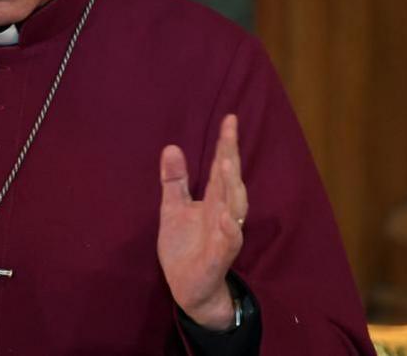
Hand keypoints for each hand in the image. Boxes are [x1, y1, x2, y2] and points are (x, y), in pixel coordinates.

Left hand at [157, 114, 247, 329]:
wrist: (187, 288)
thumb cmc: (185, 247)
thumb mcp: (172, 208)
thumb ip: (174, 180)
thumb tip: (171, 146)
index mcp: (212, 200)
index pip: (220, 167)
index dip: (226, 144)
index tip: (230, 118)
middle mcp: (223, 214)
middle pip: (231, 181)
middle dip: (231, 157)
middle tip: (230, 132)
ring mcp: (223, 236)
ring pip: (235, 208)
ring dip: (232, 187)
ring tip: (226, 164)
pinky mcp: (218, 258)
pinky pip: (228, 243)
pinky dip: (229, 230)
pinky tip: (226, 216)